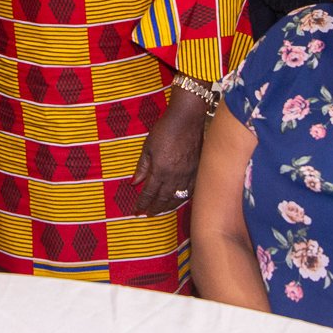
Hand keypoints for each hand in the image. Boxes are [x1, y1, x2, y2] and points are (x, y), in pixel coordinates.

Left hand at [131, 85, 212, 215]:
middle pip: (164, 199)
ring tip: (161, 211)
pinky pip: (190, 191)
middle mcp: (175, 176)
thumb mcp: (148, 147)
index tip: (137, 211)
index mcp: (160, 170)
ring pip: (178, 197)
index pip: (149, 193)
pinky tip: (179, 200)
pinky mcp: (198, 170)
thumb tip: (134, 183)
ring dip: (169, 206)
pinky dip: (183, 198)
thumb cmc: (165, 129)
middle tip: (148, 214)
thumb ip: (142, 167)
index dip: (142, 203)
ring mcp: (188, 174)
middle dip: (155, 208)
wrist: (187, 119)